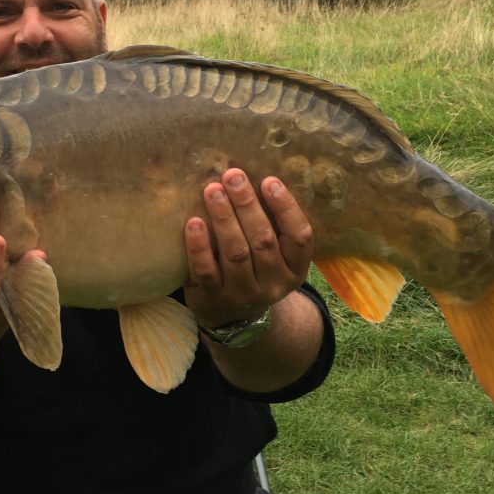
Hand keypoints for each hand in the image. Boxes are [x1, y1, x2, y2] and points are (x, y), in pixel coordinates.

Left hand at [183, 170, 313, 328]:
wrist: (230, 317)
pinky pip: (207, 270)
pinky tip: (193, 223)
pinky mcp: (214, 298)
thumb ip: (269, 224)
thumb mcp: (273, 255)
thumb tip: (250, 176)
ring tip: (212, 191)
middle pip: (263, 240)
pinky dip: (199, 246)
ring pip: (236, 253)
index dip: (286, 208)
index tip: (269, 180)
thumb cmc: (253, 269)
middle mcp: (274, 283)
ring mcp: (244, 293)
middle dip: (247, 205)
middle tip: (233, 176)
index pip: (300, 237)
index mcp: (295, 268)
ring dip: (224, 219)